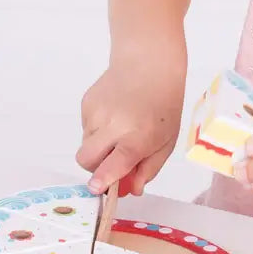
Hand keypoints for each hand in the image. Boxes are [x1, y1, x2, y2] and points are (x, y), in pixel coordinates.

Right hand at [75, 61, 185, 196]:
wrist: (149, 63)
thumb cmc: (163, 104)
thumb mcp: (167, 141)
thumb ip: (149, 169)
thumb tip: (133, 190)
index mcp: (138, 136)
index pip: (114, 163)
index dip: (103, 179)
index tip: (96, 188)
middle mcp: (114, 125)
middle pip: (87, 159)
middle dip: (95, 167)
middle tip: (112, 160)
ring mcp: (97, 112)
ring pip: (85, 144)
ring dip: (99, 147)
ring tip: (120, 129)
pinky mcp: (86, 103)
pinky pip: (86, 128)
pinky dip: (97, 129)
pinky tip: (115, 114)